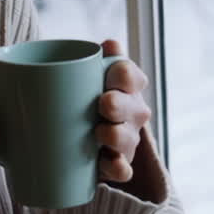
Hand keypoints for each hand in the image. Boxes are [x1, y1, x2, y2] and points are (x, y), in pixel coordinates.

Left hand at [96, 39, 151, 183]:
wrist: (79, 134)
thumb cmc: (86, 96)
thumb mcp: (89, 76)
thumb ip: (96, 58)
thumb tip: (111, 44)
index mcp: (127, 85)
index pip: (130, 75)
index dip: (121, 74)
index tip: (107, 76)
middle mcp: (133, 111)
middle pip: (132, 107)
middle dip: (118, 105)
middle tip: (102, 104)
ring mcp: (128, 139)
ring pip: (127, 138)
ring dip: (113, 135)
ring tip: (97, 133)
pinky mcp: (120, 164)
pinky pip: (124, 170)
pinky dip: (116, 167)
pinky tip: (105, 162)